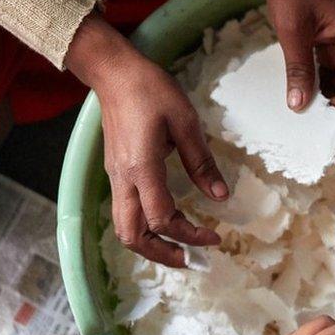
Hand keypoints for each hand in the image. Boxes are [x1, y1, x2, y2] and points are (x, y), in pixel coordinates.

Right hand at [65, 15, 227, 266]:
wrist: (114, 73)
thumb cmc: (150, 90)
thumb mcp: (186, 122)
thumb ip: (202, 162)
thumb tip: (220, 197)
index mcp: (141, 168)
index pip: (161, 219)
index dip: (189, 234)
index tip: (215, 236)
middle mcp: (123, 179)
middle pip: (133, 236)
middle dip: (162, 254)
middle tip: (193, 260)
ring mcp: (115, 178)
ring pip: (124, 228)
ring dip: (151, 245)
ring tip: (180, 249)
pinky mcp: (115, 172)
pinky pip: (125, 212)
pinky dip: (145, 228)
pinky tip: (167, 222)